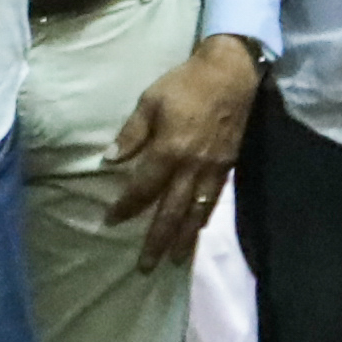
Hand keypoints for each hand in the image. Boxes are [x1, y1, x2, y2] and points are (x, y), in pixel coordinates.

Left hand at [109, 33, 260, 263]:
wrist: (231, 74)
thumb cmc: (185, 84)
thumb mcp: (150, 100)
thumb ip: (131, 133)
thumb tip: (110, 159)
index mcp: (169, 149)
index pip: (144, 188)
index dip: (126, 207)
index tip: (111, 221)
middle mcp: (192, 167)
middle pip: (171, 212)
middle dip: (157, 241)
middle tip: (146, 267)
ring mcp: (213, 170)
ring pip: (196, 213)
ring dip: (183, 239)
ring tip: (173, 261)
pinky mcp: (228, 168)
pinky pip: (213, 201)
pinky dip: (202, 220)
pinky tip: (195, 232)